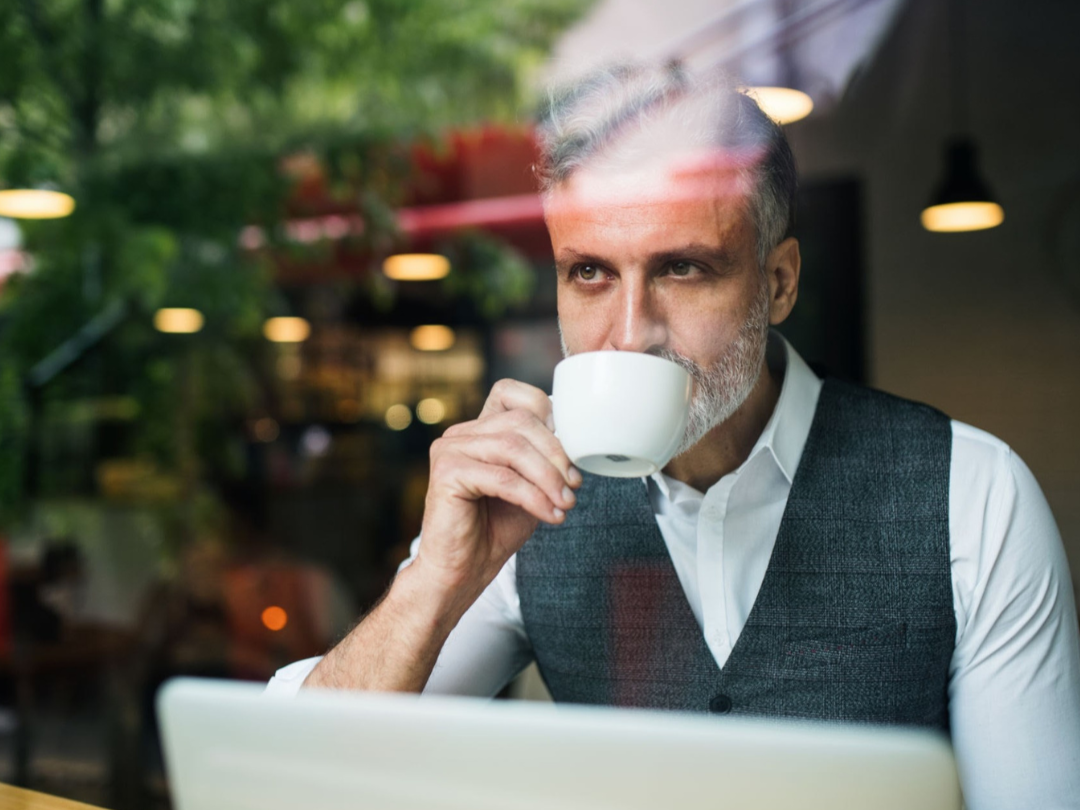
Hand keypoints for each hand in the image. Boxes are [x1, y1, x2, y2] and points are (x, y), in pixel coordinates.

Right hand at [413, 378, 581, 597]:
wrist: (463, 571)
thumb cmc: (496, 529)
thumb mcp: (532, 485)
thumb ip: (545, 458)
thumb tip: (578, 439)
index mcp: (479, 430)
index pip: (512, 394)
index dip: (547, 413)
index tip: (571, 451)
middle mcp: (461, 433)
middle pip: (520, 422)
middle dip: (556, 453)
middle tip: (575, 484)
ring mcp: (449, 449)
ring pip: (513, 447)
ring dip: (548, 477)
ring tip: (566, 502)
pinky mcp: (446, 472)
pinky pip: (502, 477)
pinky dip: (533, 497)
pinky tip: (550, 515)